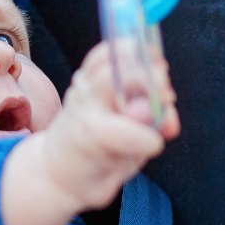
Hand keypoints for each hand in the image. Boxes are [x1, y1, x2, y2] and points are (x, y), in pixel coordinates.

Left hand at [0, 42, 178, 224]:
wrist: (58, 169)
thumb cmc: (94, 174)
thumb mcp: (118, 173)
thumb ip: (140, 147)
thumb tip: (167, 121)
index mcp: (91, 139)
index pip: (123, 132)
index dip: (148, 138)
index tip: (159, 143)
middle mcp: (83, 109)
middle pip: (114, 81)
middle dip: (147, 81)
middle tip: (167, 94)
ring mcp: (81, 90)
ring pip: (109, 60)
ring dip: (138, 58)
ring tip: (159, 69)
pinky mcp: (83, 78)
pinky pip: (103, 54)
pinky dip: (125, 50)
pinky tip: (145, 59)